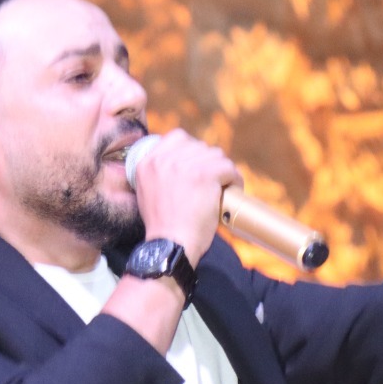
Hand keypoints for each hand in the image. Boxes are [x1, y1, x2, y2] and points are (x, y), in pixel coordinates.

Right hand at [129, 130, 241, 263]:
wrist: (170, 245)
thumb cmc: (163, 228)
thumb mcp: (148, 194)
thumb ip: (159, 174)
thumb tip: (182, 164)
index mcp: (148, 162)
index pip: (177, 138)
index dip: (192, 150)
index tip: (198, 166)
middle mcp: (163, 159)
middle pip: (199, 146)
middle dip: (208, 163)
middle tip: (213, 182)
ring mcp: (185, 165)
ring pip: (216, 155)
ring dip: (222, 171)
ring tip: (223, 188)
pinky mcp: (205, 174)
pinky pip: (228, 167)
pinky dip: (234, 180)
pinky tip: (232, 191)